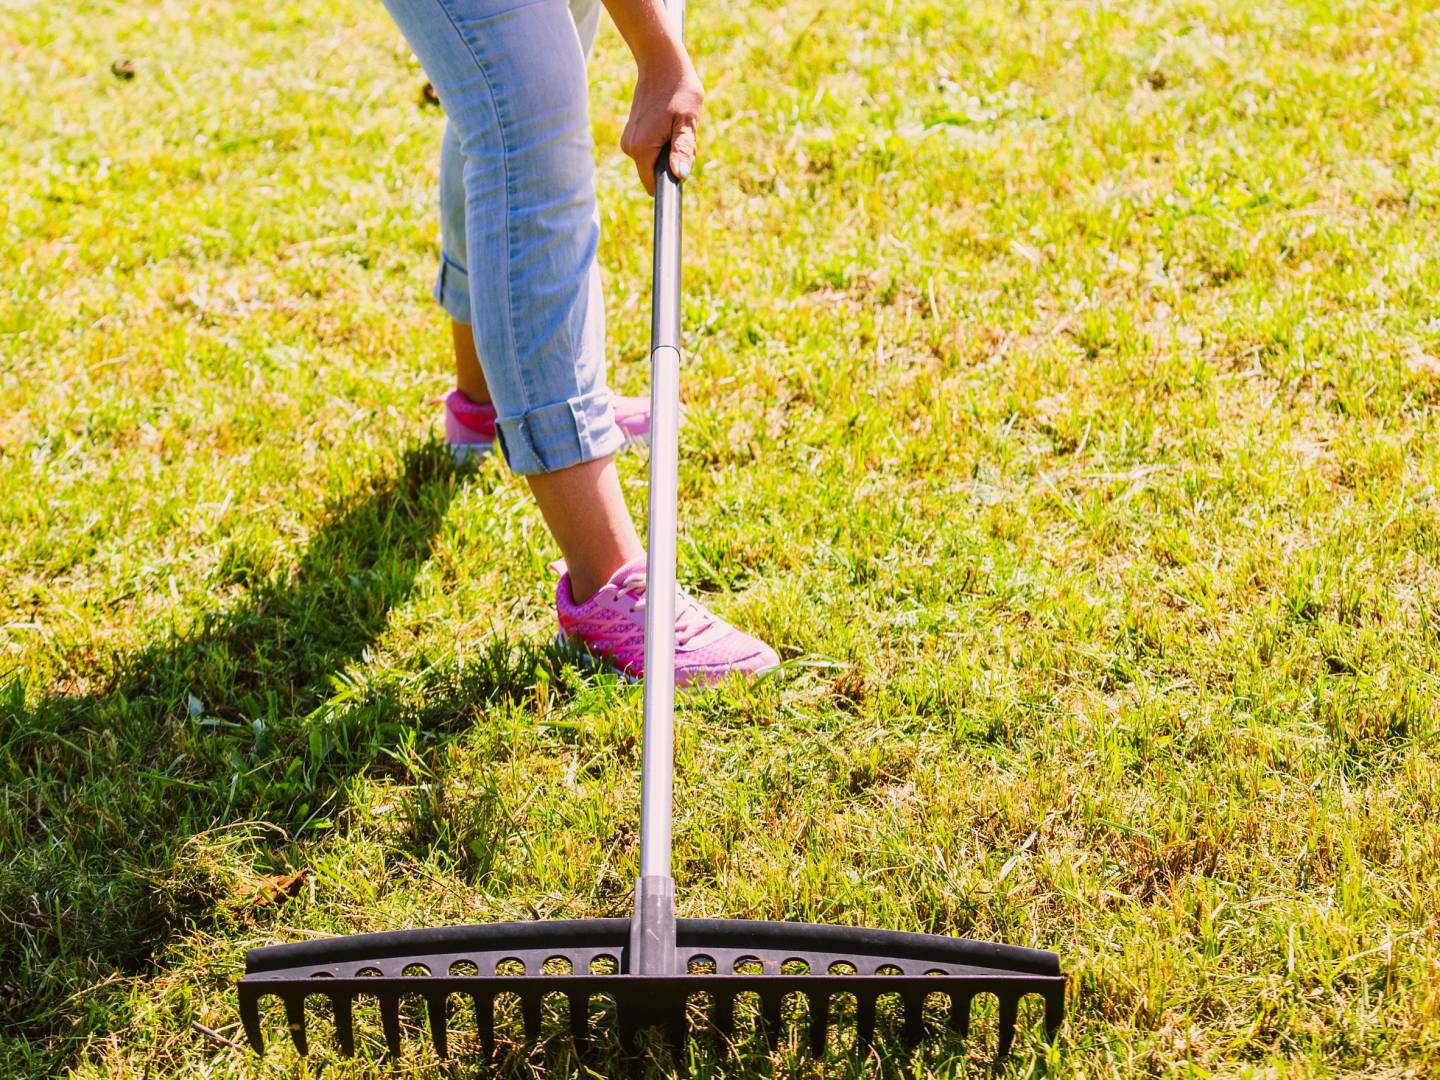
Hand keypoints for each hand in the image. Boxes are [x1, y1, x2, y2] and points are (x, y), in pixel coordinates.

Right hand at [619, 48, 703, 195]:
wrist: (661, 64)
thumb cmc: (679, 89)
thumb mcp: (687, 121)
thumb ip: (682, 150)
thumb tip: (680, 175)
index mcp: (642, 147)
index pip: (654, 185)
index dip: (670, 184)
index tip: (682, 169)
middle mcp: (630, 148)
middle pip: (655, 173)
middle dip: (673, 162)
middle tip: (684, 135)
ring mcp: (628, 141)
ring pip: (653, 161)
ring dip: (669, 151)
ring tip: (676, 125)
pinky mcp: (630, 135)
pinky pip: (649, 150)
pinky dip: (662, 142)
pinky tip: (668, 123)